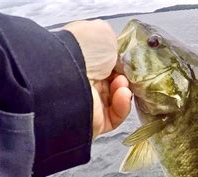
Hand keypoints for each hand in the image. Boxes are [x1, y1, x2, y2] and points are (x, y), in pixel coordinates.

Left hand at [64, 20, 131, 138]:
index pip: (109, 66)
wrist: (68, 74)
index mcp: (84, 61)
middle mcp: (84, 81)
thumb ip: (113, 42)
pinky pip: (117, 115)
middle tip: (126, 72)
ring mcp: (90, 103)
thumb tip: (117, 52)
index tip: (129, 61)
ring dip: (124, 89)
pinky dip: (123, 104)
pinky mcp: (96, 121)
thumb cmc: (83, 49)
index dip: (122, 64)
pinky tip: (122, 93)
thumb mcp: (102, 33)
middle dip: (124, 77)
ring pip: (118, 99)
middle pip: (115, 83)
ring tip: (121, 82)